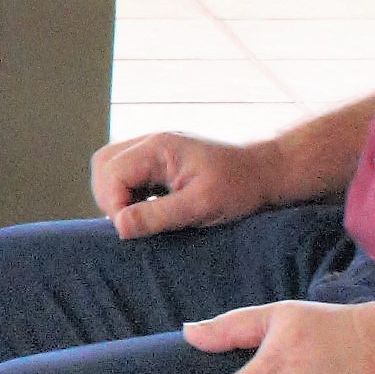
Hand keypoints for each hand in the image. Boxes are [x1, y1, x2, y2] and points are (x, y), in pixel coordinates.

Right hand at [94, 129, 275, 237]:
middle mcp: (151, 141)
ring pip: (111, 168)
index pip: (111, 172)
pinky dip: (129, 193)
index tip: (130, 231)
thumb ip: (157, 215)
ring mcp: (155, 149)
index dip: (112, 205)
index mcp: (158, 146)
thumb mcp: (201, 206)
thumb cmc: (241, 186)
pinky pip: (128, 173)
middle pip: (104, 165)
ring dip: (116, 195)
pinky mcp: (161, 161)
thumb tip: (119, 227)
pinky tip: (149, 210)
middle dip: (109, 198)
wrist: (270, 172)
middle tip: (131, 224)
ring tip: (140, 218)